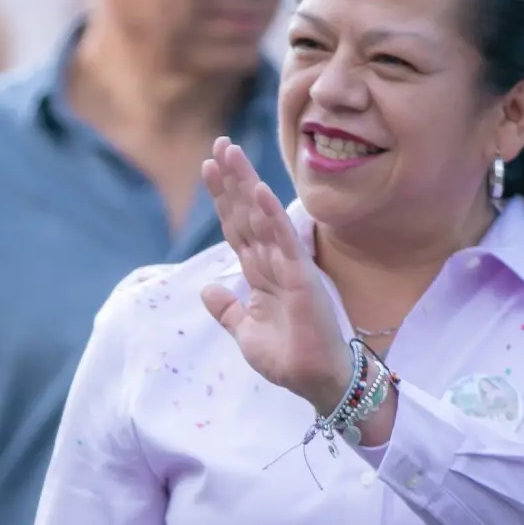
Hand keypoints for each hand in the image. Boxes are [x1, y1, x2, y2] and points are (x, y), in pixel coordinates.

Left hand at [197, 138, 352, 412]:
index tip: (209, 167)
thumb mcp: (246, 333)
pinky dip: (270, 215)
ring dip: (246, 184)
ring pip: (262, 217)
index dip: (224, 198)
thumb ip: (229, 310)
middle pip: (247, 214)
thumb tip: (208, 290)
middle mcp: (275, 262)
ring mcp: (289, 266)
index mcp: (261, 273)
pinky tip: (258, 190)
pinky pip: (284, 240)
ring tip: (231, 153)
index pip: (237, 228)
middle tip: (219, 143)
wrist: (316, 381)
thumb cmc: (288, 357)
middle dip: (232, 180)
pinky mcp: (302, 278)